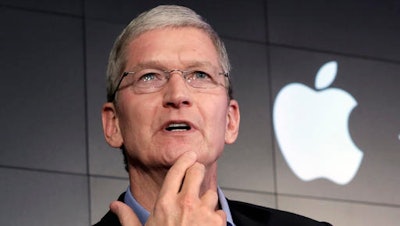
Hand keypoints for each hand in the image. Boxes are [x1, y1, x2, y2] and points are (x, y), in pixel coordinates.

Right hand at [111, 151, 225, 225]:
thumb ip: (128, 217)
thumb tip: (115, 206)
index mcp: (164, 204)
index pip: (177, 170)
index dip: (185, 159)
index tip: (190, 155)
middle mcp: (185, 204)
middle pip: (197, 172)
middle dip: (198, 171)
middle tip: (197, 174)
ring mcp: (203, 212)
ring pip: (211, 192)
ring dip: (206, 200)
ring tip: (198, 213)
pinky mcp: (217, 223)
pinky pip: (220, 212)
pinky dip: (215, 217)